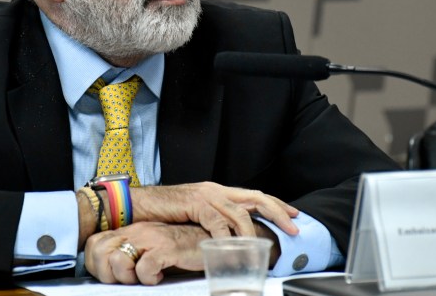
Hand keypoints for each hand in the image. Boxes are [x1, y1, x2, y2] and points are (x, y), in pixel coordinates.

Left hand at [85, 222, 206, 284]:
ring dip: (128, 277)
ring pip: (118, 260)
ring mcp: (151, 237)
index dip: (96, 265)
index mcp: (130, 231)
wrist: (210, 239)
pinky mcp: (168, 247)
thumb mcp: (149, 251)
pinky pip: (145, 267)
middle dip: (109, 274)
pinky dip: (149, 278)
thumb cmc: (179, 251)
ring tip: (146, 277)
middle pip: (100, 253)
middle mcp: (137, 231)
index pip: (93, 245)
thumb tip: (109, 274)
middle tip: (129, 280)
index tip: (112, 277)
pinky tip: (161, 275)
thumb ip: (131, 257)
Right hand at [131, 182, 298, 237]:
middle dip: (278, 212)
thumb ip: (215, 220)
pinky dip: (227, 236)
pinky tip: (232, 247)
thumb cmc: (166, 212)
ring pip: (240, 211)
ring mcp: (207, 195)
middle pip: (256, 197)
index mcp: (219, 191)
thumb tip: (232, 236)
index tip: (294, 214)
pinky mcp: (196, 203)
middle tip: (294, 227)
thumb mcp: (197, 215)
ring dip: (254, 230)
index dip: (276, 204)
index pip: (255, 195)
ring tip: (262, 245)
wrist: (141, 203)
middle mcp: (217, 189)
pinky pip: (218, 221)